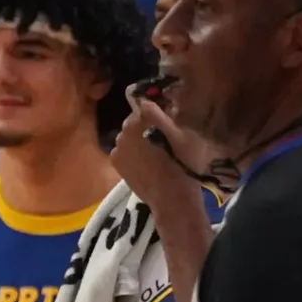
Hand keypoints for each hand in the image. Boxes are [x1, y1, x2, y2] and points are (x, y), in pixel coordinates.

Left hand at [112, 90, 212, 214]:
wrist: (171, 198)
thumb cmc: (184, 164)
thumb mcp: (186, 135)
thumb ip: (171, 116)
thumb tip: (161, 104)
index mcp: (146, 116)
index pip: (146, 103)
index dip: (157, 110)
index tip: (166, 119)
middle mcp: (127, 126)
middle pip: (135, 118)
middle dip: (146, 124)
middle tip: (161, 138)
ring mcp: (119, 143)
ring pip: (128, 134)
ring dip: (137, 138)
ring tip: (153, 152)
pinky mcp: (115, 159)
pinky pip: (122, 148)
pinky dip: (130, 152)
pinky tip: (143, 162)